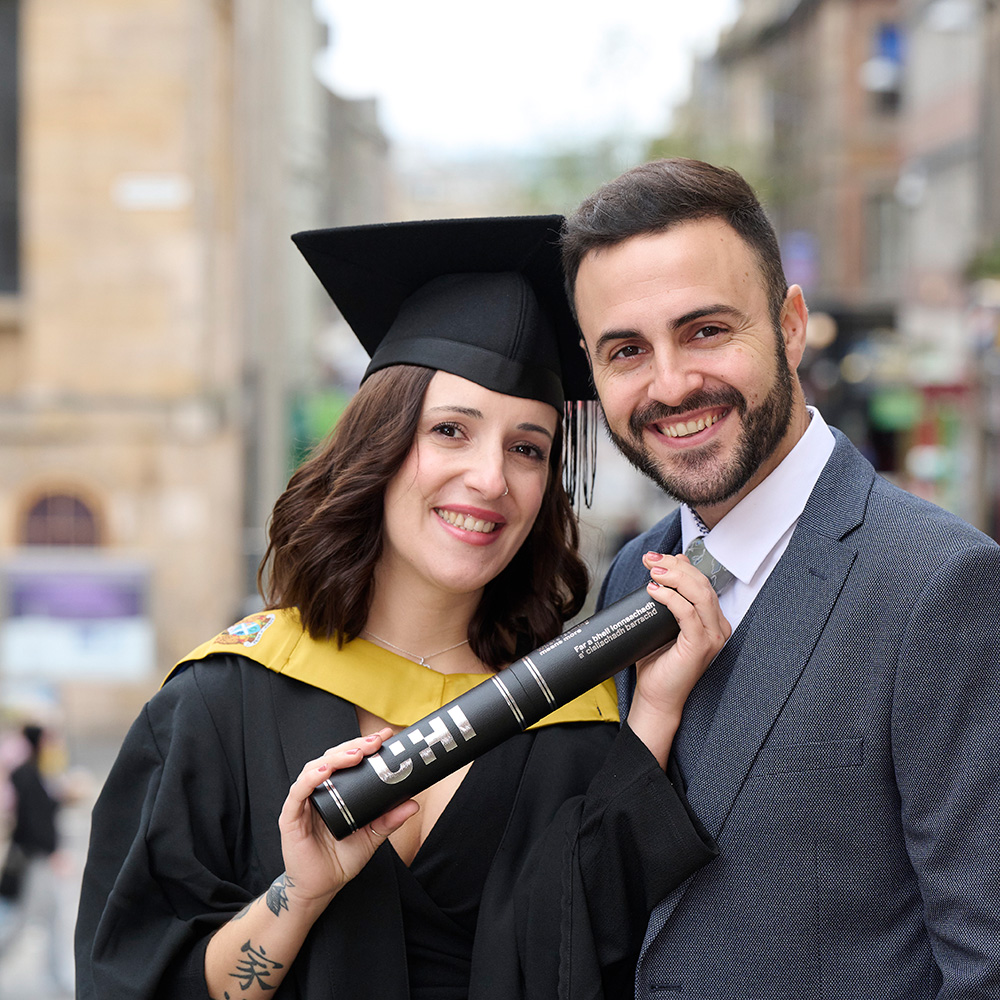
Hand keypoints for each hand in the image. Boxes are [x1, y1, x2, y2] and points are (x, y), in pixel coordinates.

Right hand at [277, 729, 418, 910]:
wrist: (320, 888)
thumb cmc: (342, 859)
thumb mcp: (372, 836)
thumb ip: (389, 819)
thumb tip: (414, 803)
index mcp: (337, 791)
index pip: (348, 760)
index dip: (364, 745)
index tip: (385, 736)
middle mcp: (320, 791)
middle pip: (333, 758)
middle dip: (354, 746)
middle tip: (374, 742)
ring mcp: (304, 802)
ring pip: (315, 768)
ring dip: (336, 757)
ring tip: (356, 754)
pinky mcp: (291, 817)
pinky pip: (298, 793)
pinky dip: (310, 779)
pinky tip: (324, 772)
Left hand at [627, 551, 730, 765]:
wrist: (656, 699)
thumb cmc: (657, 665)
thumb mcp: (660, 626)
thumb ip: (665, 602)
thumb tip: (659, 576)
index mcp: (711, 621)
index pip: (701, 583)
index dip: (681, 565)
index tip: (657, 558)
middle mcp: (717, 627)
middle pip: (702, 584)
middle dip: (675, 566)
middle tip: (651, 559)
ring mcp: (713, 637)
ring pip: (700, 594)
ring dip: (675, 577)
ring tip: (652, 571)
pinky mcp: (701, 646)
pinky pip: (688, 614)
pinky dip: (671, 598)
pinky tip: (654, 591)